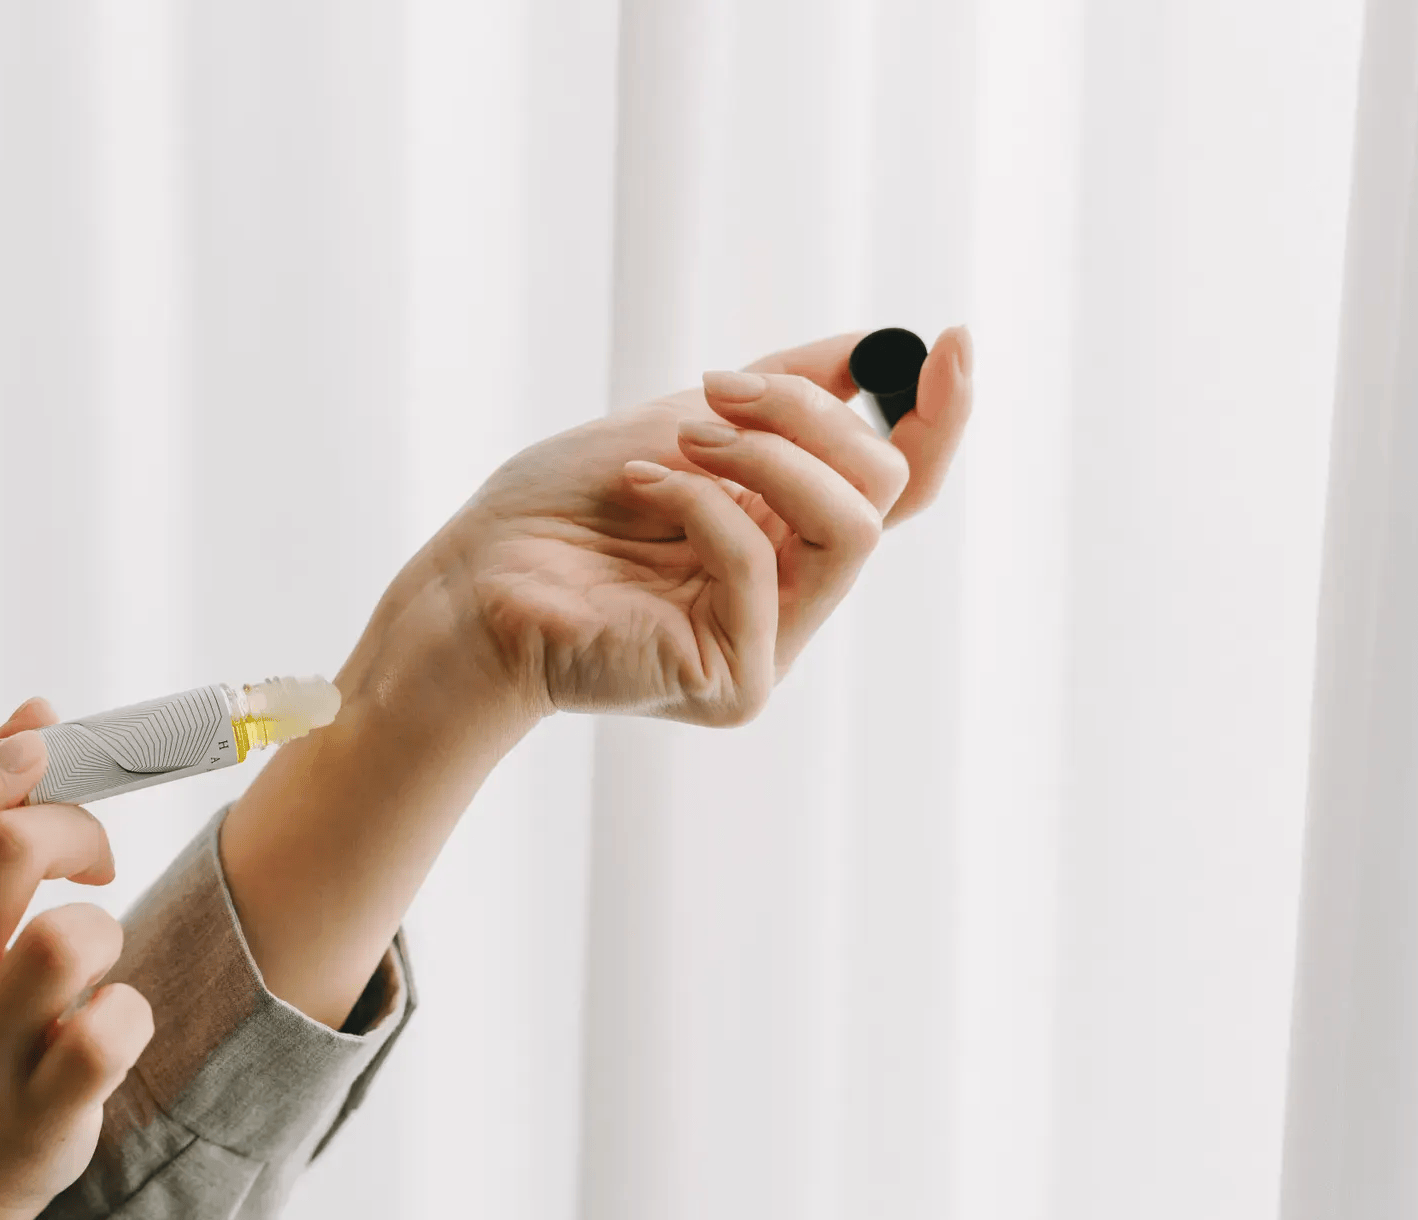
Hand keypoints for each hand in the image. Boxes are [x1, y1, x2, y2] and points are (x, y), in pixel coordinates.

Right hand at [0, 698, 155, 1219]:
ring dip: (101, 925)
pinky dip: (127, 1009)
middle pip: (9, 854)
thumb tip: (38, 714)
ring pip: (72, 939)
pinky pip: (113, 1031)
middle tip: (88, 858)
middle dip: (74, 826)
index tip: (37, 763)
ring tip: (86, 954)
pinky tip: (104, 1019)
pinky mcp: (39, 1119)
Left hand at [222, 327, 971, 1027]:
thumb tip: (871, 350)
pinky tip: (643, 491)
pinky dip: (703, 505)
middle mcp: (790, 598)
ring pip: (853, 526)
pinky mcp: (734, 681)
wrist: (465, 588)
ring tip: (684, 439)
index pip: (894, 489)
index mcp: (783, 541)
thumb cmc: (550, 516)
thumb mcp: (676, 425)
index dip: (937, 417)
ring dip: (770, 454)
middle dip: (807, 414)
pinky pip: (763, 565)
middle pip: (882, 491)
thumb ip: (777, 400)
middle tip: (715, 391)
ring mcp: (768, 646)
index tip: (951, 340)